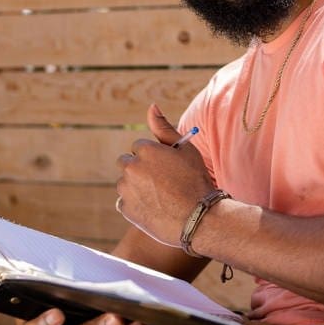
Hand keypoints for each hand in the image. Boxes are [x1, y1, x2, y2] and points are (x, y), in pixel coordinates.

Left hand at [116, 104, 214, 247]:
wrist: (198, 218)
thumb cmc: (195, 181)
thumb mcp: (185, 150)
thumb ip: (164, 127)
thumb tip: (151, 106)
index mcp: (144, 149)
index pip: (139, 147)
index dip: (154, 157)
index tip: (166, 168)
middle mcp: (130, 167)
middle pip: (126, 163)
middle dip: (139, 169)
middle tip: (160, 181)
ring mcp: (126, 189)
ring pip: (125, 183)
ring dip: (136, 186)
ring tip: (160, 196)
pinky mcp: (125, 209)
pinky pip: (125, 202)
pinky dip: (135, 204)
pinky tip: (154, 207)